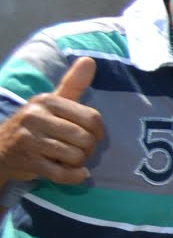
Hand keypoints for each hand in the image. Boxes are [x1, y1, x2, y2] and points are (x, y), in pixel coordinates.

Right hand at [0, 58, 105, 185]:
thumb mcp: (51, 103)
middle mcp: (35, 117)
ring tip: (69, 158)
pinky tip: (76, 173)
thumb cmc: (36, 125)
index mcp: (46, 101)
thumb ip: (72, 84)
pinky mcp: (28, 161)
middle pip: (86, 139)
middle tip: (79, 150)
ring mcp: (29, 140)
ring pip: (76, 156)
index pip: (92, 118)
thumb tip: (90, 60)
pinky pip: (63, 173)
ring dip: (79, 163)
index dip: (98, 132)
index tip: (91, 135)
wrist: (0, 150)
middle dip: (88, 149)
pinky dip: (74, 177)